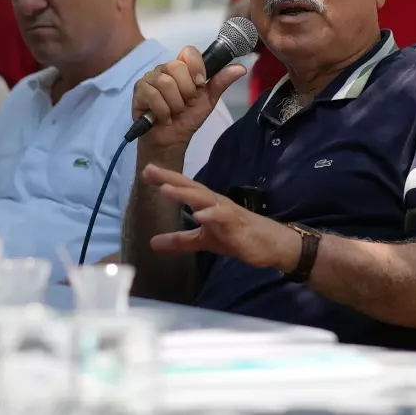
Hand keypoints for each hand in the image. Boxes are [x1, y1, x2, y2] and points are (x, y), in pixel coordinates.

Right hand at [131, 46, 245, 150]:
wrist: (171, 141)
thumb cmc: (188, 118)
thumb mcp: (208, 100)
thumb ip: (221, 82)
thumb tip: (241, 68)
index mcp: (181, 68)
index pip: (188, 52)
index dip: (196, 67)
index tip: (200, 84)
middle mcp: (163, 69)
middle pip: (176, 66)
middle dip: (186, 91)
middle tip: (186, 104)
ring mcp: (149, 79)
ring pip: (165, 82)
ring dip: (175, 104)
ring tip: (174, 113)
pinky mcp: (138, 92)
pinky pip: (153, 95)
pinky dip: (163, 111)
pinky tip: (163, 118)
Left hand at [142, 164, 299, 270]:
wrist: (270, 244)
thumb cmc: (236, 236)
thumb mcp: (203, 240)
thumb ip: (180, 240)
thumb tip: (152, 243)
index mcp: (206, 202)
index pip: (183, 187)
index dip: (165, 178)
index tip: (145, 170)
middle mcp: (214, 201)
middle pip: (190, 186)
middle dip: (170, 178)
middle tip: (149, 170)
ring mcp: (226, 211)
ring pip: (204, 197)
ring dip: (185, 193)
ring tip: (165, 190)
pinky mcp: (237, 224)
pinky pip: (223, 217)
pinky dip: (211, 214)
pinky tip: (198, 215)